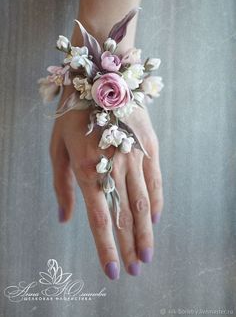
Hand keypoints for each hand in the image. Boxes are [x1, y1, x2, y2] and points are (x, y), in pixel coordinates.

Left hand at [50, 89, 163, 278]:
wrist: (99, 80)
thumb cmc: (72, 116)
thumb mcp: (57, 149)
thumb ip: (61, 186)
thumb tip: (65, 218)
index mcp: (86, 170)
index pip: (100, 219)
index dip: (107, 248)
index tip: (114, 271)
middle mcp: (112, 167)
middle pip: (124, 216)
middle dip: (130, 246)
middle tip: (137, 269)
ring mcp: (133, 156)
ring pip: (142, 203)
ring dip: (146, 232)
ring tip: (148, 254)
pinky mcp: (148, 146)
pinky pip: (154, 180)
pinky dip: (155, 203)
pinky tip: (154, 219)